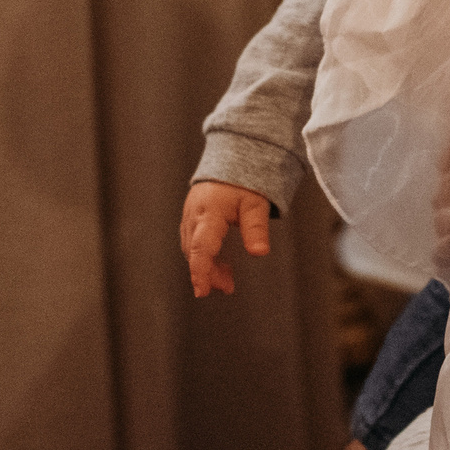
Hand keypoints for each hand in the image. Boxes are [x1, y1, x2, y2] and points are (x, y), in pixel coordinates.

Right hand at [179, 181, 271, 297]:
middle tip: (227, 287)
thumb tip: (259, 252)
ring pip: (193, 248)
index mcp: (209, 212)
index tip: (202, 291)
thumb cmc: (242, 180)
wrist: (230, 159)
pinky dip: (205, 256)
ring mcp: (190, 216)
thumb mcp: (255, 203)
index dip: (200, 271)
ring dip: (207, 266)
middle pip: (195, 252)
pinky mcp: (192, 217)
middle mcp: (194, 215)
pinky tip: (220, 266)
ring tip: (227, 281)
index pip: (201, 247)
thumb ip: (256, 229)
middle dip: (208, 273)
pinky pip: (194, 242)